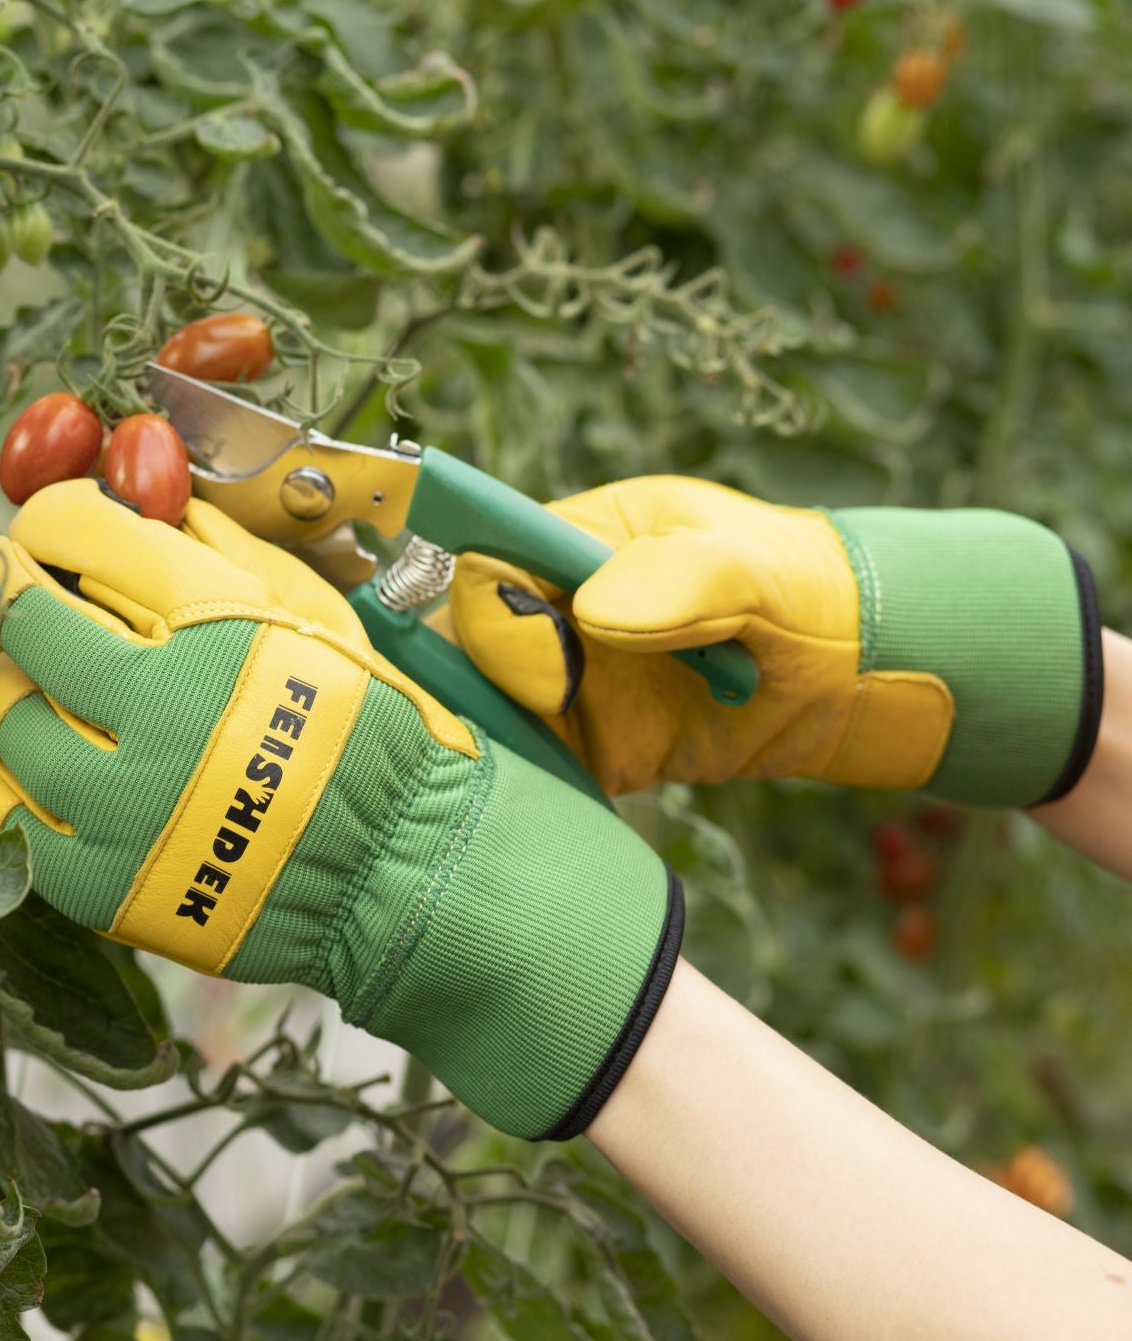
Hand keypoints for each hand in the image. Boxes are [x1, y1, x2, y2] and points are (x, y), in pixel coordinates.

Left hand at [0, 480, 681, 1139]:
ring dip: (11, 686)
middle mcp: (159, 709)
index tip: (44, 530)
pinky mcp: (95, 882)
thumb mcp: (312, 610)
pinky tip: (8, 755)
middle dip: (15, 593)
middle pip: (25, 619)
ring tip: (38, 686)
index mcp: (216, 626)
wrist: (399, 871)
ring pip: (6, 714)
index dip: (46, 521)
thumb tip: (133, 487)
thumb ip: (218, 547)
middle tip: (23, 598)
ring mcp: (120, 805)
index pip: (78, 533)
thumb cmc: (362, 730)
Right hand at [442, 476, 1102, 804]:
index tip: (547, 660)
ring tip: (558, 764)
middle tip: (561, 717)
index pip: (491, 565)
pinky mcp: (596, 745)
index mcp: (585, 538)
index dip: (494, 610)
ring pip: (493, 710)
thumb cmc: (813, 595)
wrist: (867, 674)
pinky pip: (539, 765)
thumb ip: (682, 582)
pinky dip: (536, 785)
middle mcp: (561, 607)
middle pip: (474, 645)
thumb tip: (592, 617)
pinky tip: (557, 802)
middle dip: (496, 688)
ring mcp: (574, 679)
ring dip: (506, 743)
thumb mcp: (757, 573)